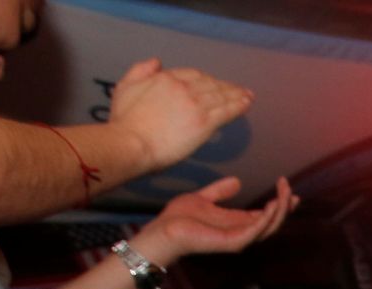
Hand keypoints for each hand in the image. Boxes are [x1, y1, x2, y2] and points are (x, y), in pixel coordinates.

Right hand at [108, 58, 253, 170]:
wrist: (130, 143)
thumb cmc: (124, 123)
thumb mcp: (124, 87)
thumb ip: (139, 71)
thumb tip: (157, 61)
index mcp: (166, 78)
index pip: (192, 75)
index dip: (205, 79)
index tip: (213, 83)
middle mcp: (183, 87)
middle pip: (210, 83)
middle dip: (224, 86)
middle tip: (236, 90)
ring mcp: (195, 104)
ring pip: (221, 96)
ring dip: (236, 94)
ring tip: (248, 96)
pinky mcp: (204, 122)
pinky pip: (227, 110)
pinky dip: (239, 105)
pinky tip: (248, 103)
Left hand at [130, 176, 296, 265]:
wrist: (163, 230)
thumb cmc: (179, 219)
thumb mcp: (203, 198)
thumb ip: (220, 191)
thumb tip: (237, 181)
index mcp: (237, 223)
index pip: (266, 215)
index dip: (279, 202)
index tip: (286, 186)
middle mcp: (241, 233)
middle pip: (273, 222)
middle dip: (284, 204)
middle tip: (287, 185)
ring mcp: (238, 239)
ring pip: (269, 227)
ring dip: (280, 210)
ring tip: (284, 191)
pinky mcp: (232, 243)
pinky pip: (255, 232)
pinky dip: (266, 220)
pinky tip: (271, 205)